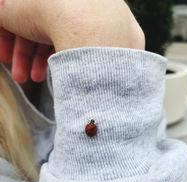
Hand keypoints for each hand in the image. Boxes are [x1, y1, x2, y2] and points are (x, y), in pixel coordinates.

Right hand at [0, 0, 144, 83]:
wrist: (88, 23)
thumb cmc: (48, 12)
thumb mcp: (14, 13)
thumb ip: (3, 16)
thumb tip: (1, 19)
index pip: (17, 14)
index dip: (7, 37)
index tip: (4, 57)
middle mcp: (58, 3)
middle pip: (34, 29)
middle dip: (23, 57)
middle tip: (20, 77)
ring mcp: (74, 13)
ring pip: (51, 37)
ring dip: (39, 61)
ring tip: (36, 79)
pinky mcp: (88, 28)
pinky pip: (68, 41)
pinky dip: (58, 58)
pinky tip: (52, 73)